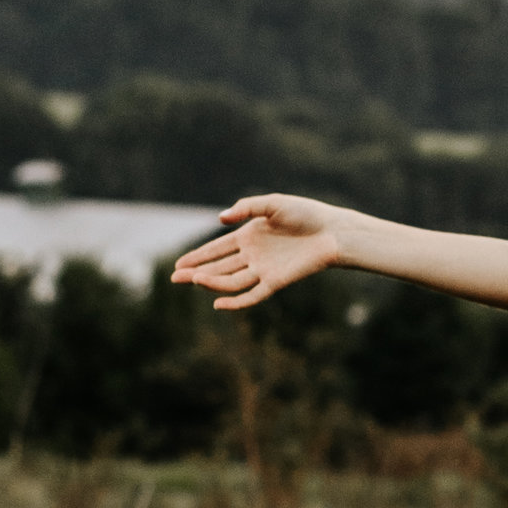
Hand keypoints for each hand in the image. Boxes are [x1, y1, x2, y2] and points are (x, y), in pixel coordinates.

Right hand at [170, 194, 348, 312]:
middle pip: (218, 267)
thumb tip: (220, 218)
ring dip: (212, 281)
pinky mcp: (276, 282)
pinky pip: (252, 295)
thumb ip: (246, 208)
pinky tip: (218, 304)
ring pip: (231, 280)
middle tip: (174, 277)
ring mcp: (263, 270)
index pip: (216, 249)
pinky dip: (236, 301)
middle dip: (196, 272)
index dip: (197, 256)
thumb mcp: (273, 204)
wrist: (332, 231)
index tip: (178, 263)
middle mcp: (252, 255)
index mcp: (249, 236)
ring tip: (194, 280)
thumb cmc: (306, 214)